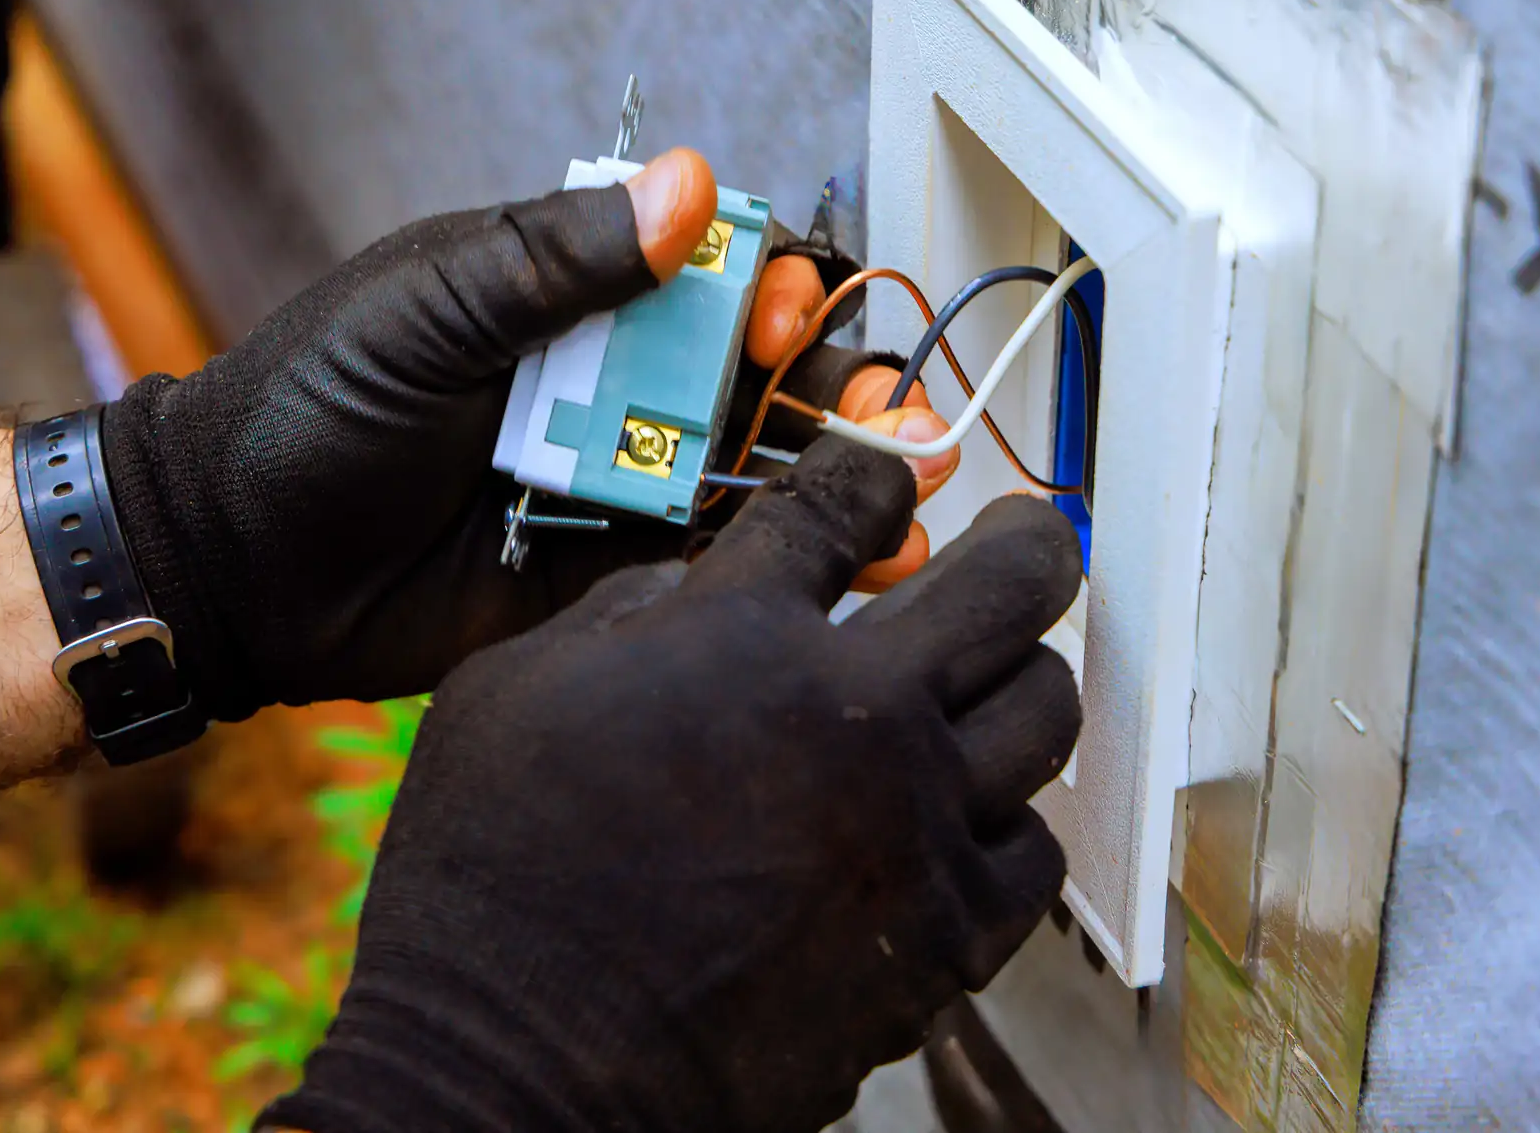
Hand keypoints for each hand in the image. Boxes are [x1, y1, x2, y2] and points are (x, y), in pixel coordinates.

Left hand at [100, 150, 958, 718]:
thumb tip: (690, 186)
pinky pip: (715, 559)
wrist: (236, 564)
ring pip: (754, 466)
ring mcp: (615, 481)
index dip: (769, 283)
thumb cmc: (309, 408)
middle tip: (877, 408)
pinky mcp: (610, 573)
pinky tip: (868, 559)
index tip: (780, 312)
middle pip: (757, 369)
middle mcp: (609, 383)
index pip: (709, 268)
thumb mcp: (427, 308)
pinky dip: (790, 556)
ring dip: (839, 468)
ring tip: (911, 478)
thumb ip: (557, 258)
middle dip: (832, 379)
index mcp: (570, 297)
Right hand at [261, 436, 1081, 1132]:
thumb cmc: (492, 880)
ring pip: (1047, 711)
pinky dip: (1007, 821)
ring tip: (994, 681)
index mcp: (737, 633)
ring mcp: (911, 831)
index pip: (847, 499)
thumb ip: (630, 613)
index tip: (878, 478)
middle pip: (1012, 583)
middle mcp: (852, 716)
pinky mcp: (939, 943)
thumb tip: (712, 585)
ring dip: (1025, 678)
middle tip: (1025, 544)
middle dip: (1029, 545)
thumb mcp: (515, 687)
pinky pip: (1033, 854)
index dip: (872, 471)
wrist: (519, 1068)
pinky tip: (964, 818)